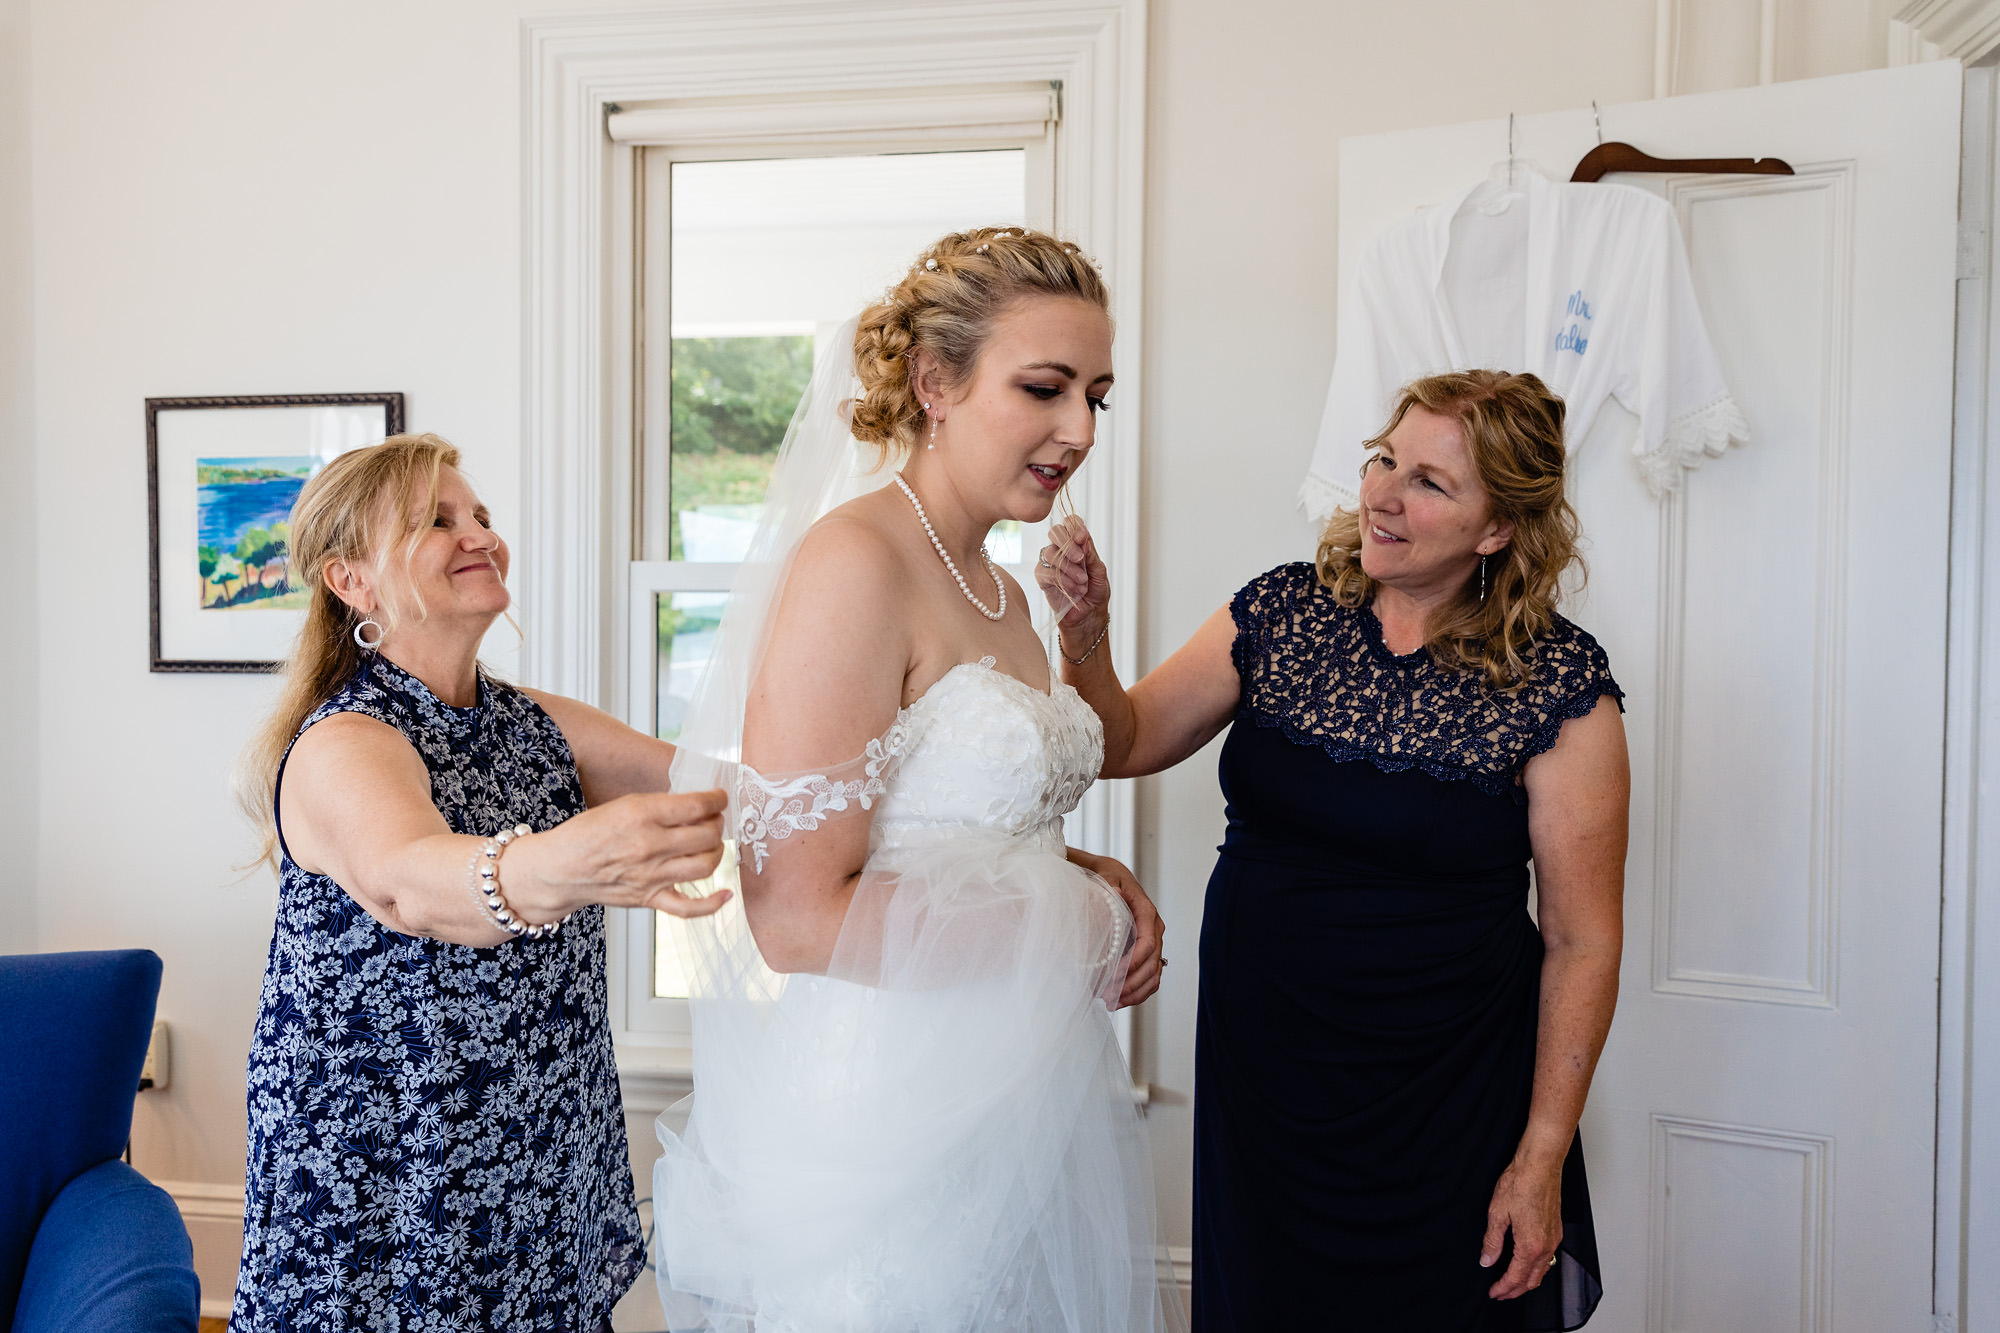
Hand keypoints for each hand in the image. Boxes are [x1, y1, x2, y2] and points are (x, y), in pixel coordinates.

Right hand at [509, 788, 731, 921]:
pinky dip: (714, 903)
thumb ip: (658, 807)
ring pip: (706, 865)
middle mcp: (649, 845)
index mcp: (641, 814)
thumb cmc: (587, 834)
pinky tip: (727, 892)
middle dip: (718, 824)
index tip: (720, 797)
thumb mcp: (621, 806)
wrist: (558, 869)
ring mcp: (651, 876)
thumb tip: (697, 807)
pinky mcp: (649, 899)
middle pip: (707, 835)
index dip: (717, 799)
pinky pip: (690, 908)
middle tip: (715, 819)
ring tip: (713, 844)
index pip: (697, 806)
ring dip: (718, 852)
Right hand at [1036, 515, 1110, 643]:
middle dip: (1068, 543)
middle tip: (1080, 558)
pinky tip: (1073, 588)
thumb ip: (1091, 555)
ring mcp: (1051, 564)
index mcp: (1077, 544)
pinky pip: (1045, 572)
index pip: (1071, 524)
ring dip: (1068, 567)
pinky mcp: (1042, 579)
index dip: (1075, 526)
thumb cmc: (1096, 594)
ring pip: (1050, 553)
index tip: (1082, 537)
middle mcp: (1062, 551)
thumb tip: (1083, 537)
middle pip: (1055, 531)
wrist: (1089, 617)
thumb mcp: (1100, 573)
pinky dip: (1061, 579)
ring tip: (1082, 581)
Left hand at [1068, 848, 1164, 1007]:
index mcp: (1146, 912)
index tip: (1113, 976)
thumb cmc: (1105, 877)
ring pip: (1153, 975)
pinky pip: (1149, 977)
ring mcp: (1152, 941)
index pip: (1147, 944)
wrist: (1108, 877)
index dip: (1132, 964)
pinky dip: (1137, 992)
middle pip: (1152, 965)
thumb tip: (1115, 894)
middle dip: (1131, 984)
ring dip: (1135, 993)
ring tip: (1112, 1003)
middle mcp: (1154, 929)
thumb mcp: (1106, 876)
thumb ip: (1110, 886)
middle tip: (1108, 996)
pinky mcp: (1146, 952)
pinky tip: (1119, 1000)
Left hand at [1480, 1150, 1564, 1299]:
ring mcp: (1554, 1239)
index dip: (1502, 1288)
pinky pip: (1548, 1259)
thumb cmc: (1520, 1182)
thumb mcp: (1497, 1213)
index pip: (1516, 1277)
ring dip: (1527, 1281)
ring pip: (1542, 1271)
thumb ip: (1492, 1241)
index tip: (1493, 1292)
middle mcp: (1546, 1245)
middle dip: (1515, 1291)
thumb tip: (1487, 1260)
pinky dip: (1536, 1269)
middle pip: (1532, 1281)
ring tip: (1511, 1283)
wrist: (1540, 1165)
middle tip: (1500, 1293)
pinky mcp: (1556, 1231)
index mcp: (1531, 1245)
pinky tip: (1525, 1264)